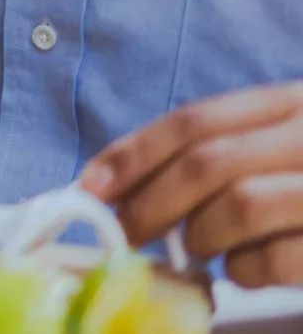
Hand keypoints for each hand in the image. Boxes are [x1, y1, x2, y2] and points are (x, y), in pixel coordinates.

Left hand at [83, 81, 302, 285]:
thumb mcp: (285, 142)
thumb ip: (225, 150)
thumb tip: (122, 182)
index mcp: (294, 103)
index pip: (197, 120)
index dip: (134, 153)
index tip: (91, 185)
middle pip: (209, 162)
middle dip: (151, 201)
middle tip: (125, 231)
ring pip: (239, 208)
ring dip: (199, 236)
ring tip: (197, 249)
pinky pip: (274, 259)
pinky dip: (242, 270)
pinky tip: (242, 270)